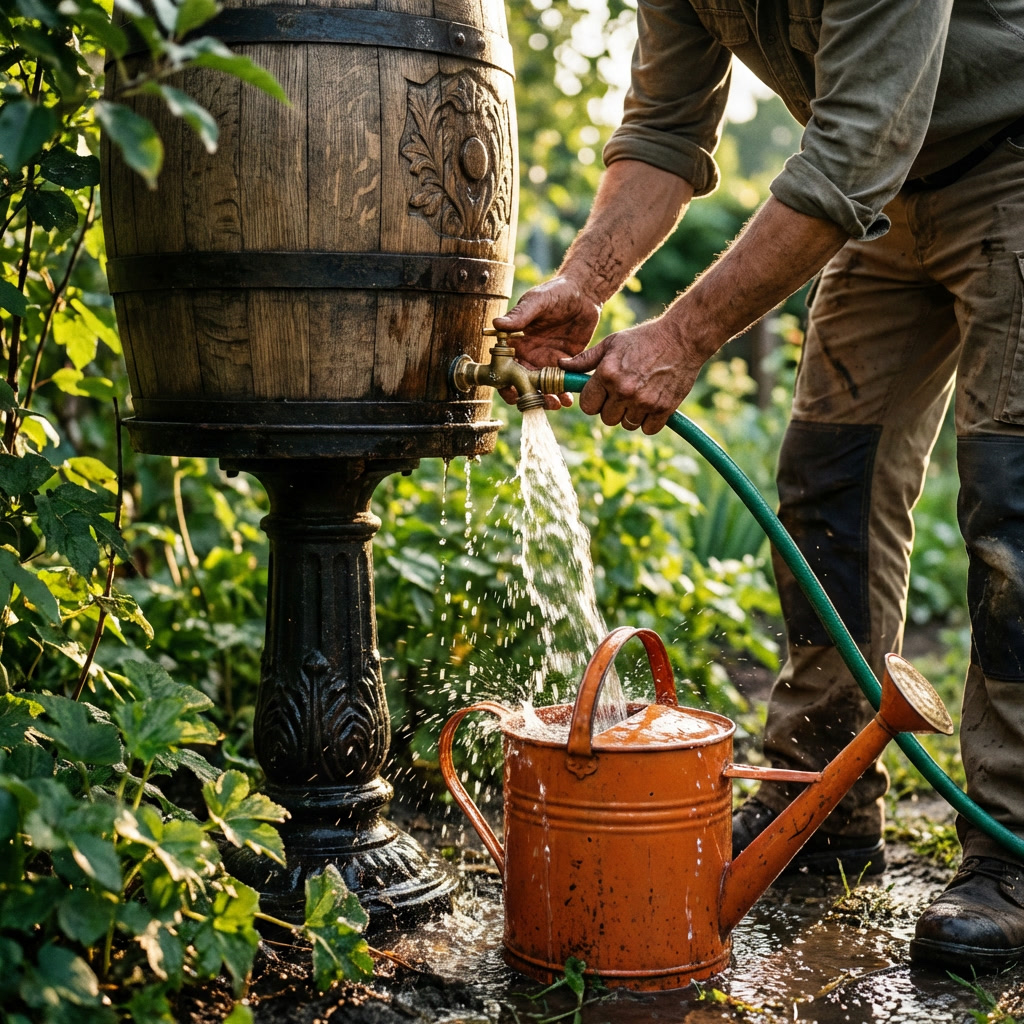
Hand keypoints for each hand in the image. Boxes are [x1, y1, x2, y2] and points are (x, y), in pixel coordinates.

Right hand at [492, 277, 601, 409]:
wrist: (583, 293)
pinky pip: (563, 383)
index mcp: (517, 343)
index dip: (505, 384)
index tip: (512, 392)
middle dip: (529, 398)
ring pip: (543, 389)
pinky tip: (569, 399)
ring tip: (557, 403)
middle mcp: (530, 356)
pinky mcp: (566, 364)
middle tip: (539, 403)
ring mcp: (548, 362)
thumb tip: (497, 323)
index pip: (505, 368)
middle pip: (523, 385)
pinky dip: (565, 393)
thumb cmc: (556, 292)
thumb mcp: (537, 302)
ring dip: (548, 399)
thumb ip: (520, 315)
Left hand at [560, 315, 706, 433]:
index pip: (588, 406)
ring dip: (630, 415)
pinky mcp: (664, 408)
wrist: (682, 338)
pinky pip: (648, 429)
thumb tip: (561, 365)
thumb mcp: (612, 343)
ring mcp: (644, 401)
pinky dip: (649, 421)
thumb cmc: (643, 338)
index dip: (593, 401)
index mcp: (607, 374)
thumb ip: (585, 359)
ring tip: (639, 396)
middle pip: (606, 418)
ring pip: (626, 425)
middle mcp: (623, 390)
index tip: (602, 394)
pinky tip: (651, 404)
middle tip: (623, 393)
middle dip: (612, 408)